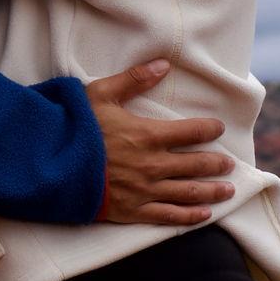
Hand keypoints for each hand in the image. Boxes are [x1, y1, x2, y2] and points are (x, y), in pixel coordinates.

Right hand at [85, 60, 236, 225]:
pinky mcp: (133, 211)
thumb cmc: (73, 129)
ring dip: (212, 191)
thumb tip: (163, 64)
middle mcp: (153, 164)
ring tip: (227, 189)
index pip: (192, 132)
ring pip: (189, 192)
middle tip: (229, 163)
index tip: (218, 128)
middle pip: (197, 164)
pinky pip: (169, 215)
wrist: (51, 167)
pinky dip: (190, 216)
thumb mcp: (100, 95)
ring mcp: (145, 190)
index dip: (210, 129)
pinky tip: (205, 215)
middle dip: (217, 163)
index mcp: (148, 135)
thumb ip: (134, 79)